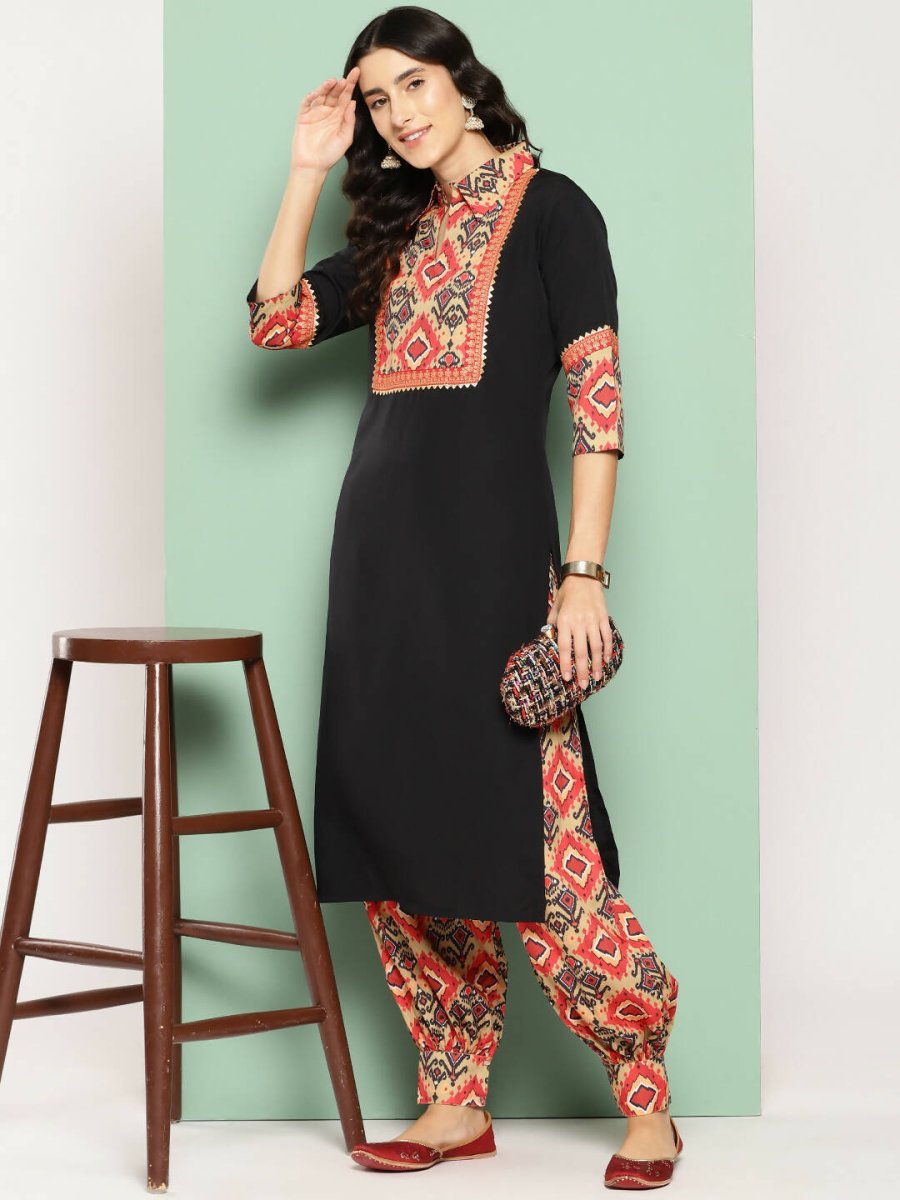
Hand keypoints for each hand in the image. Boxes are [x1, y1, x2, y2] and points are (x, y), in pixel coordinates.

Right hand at [290, 66, 359, 172]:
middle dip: (340, 85)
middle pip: (334, 94)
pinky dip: (310, 97)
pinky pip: (306, 104)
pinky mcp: (303, 117)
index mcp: (339, 117)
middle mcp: (328, 112)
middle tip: (345, 78)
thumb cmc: (330, 155)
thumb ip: (349, 121)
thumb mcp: (345, 139)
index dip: (350, 85)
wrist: (313, 166)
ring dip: (326, 88)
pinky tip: (316, 93)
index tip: (357, 73)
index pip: (346, 97)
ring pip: (321, 95)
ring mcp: (315, 113)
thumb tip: (352, 103)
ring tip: (332, 82)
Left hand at [546, 575, 610, 689]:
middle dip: (582, 671)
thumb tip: (550, 641)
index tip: (567, 678)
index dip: (565, 664)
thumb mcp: (555, 608)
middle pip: (582, 652)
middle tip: (582, 685)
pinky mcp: (604, 618)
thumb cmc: (567, 594)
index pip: (564, 648)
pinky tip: (606, 661)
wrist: (583, 577)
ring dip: (596, 665)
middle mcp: (579, 622)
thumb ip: (553, 625)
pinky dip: (607, 650)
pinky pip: (607, 637)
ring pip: (597, 648)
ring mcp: (593, 620)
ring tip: (595, 677)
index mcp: (565, 621)